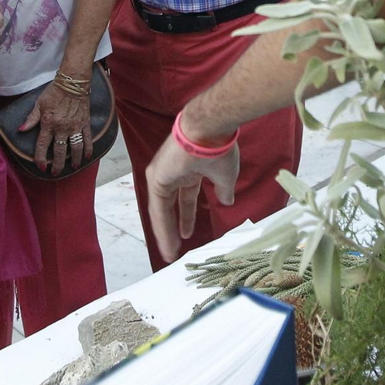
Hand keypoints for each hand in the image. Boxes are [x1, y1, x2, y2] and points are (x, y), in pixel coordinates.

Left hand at [20, 79, 92, 173]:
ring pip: (75, 148)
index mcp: (48, 124)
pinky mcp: (85, 123)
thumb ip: (31, 119)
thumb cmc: (54, 92)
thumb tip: (21, 130)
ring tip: (73, 167)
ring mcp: (75, 126)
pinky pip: (87, 138)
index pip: (43, 145)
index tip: (41, 166)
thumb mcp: (39, 104)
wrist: (72, 82)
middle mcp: (62, 128)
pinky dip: (88, 148)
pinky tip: (87, 156)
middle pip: (60, 151)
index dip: (41, 158)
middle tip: (56, 172)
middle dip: (57, 164)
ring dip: (74, 159)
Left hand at [145, 133, 238, 262]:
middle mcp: (173, 174)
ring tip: (170, 254)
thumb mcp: (225, 177)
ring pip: (162, 211)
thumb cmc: (219, 149)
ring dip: (166, 233)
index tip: (188, 233)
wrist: (210, 131)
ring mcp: (162, 175)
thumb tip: (227, 201)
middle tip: (175, 248)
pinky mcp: (156, 178)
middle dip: (173, 228)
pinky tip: (167, 242)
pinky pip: (159, 209)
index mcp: (189, 171)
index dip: (187, 216)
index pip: (185, 198)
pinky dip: (162, 227)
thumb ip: (223, 190)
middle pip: (170, 207)